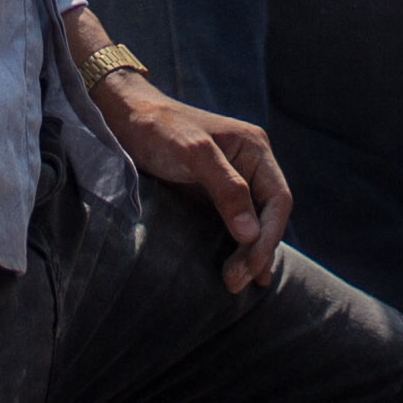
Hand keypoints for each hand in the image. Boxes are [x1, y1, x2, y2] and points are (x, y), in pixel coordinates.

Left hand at [94, 63, 290, 288]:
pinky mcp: (213, 193)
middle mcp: (250, 164)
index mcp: (254, 148)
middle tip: (235, 283)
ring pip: (254, 223)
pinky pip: (235, 224)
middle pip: (268, 215)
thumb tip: (251, 234)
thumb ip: (226, 188)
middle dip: (256, 252)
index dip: (268, 236)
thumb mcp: (192, 153)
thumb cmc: (158, 129)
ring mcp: (233, 180)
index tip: (250, 266)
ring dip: (249, 255)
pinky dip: (238, 247)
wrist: (124, 118)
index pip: (278, 199)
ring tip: (235, 284)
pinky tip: (237, 268)